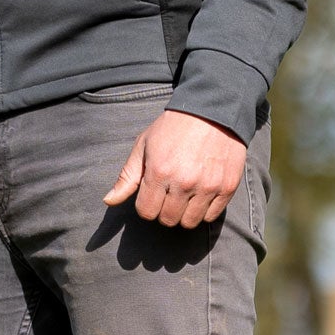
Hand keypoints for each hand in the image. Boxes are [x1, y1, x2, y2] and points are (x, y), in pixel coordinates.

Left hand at [104, 111, 247, 228]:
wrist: (213, 111)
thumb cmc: (173, 128)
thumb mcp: (144, 146)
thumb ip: (127, 177)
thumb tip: (108, 201)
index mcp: (159, 172)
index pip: (146, 212)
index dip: (146, 205)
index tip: (153, 193)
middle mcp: (184, 182)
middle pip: (168, 220)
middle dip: (164, 210)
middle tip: (169, 194)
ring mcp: (207, 186)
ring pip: (189, 222)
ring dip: (184, 213)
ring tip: (185, 195)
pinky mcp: (227, 188)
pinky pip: (211, 217)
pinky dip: (204, 210)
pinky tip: (201, 193)